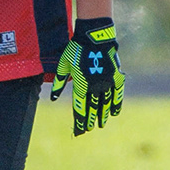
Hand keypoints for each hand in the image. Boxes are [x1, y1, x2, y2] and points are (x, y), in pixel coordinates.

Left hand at [54, 17, 121, 133]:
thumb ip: (58, 83)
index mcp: (81, 85)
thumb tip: (52, 98)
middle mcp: (95, 87)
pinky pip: (117, 94)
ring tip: (100, 125)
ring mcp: (107, 83)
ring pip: (105, 103)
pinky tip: (114, 113)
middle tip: (88, 130)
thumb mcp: (63, 66)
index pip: (80, 107)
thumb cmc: (75, 51)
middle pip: (93, 108)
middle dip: (90, 120)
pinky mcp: (116, 77)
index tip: (79, 130)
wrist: (94, 39)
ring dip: (102, 115)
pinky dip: (116, 104)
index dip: (80, 120)